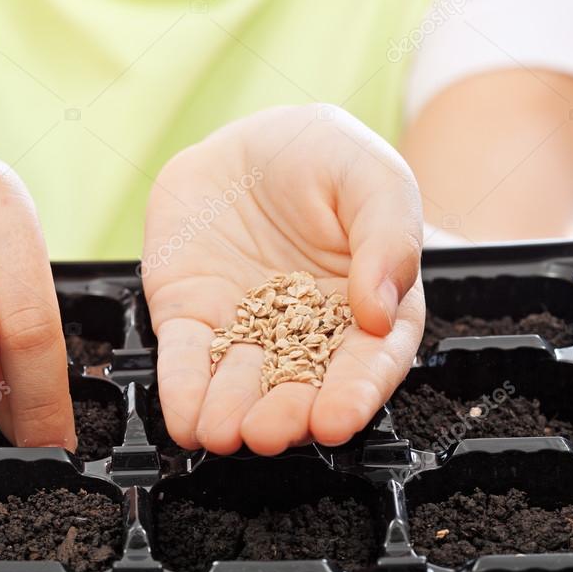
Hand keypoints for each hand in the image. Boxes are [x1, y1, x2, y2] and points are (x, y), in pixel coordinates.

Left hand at [143, 104, 424, 455]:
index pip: (368, 361)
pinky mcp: (194, 317)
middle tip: (269, 431)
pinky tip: (185, 417)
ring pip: (240, 382)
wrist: (247, 139)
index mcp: (368, 306)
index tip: (338, 418)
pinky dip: (183, 390)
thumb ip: (389, 236)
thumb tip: (380, 308)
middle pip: (300, 385)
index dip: (354, 393)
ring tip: (222, 431)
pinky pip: (187, 358)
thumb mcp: (372, 176)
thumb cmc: (324, 157)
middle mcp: (307, 330)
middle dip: (284, 413)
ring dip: (230, 412)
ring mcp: (246, 327)